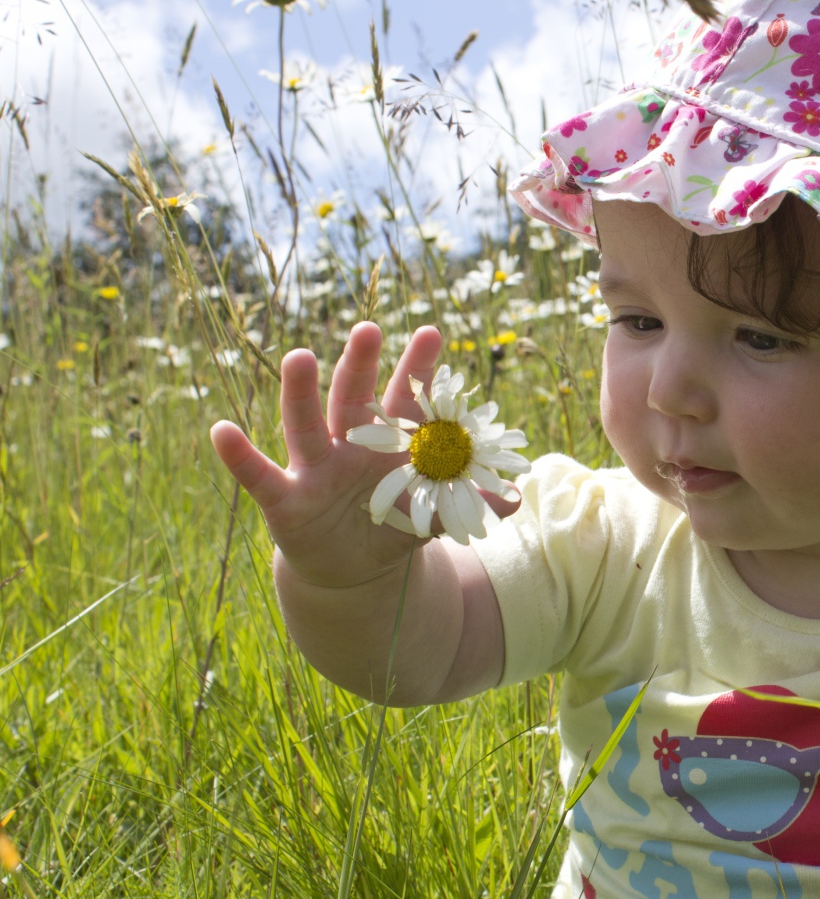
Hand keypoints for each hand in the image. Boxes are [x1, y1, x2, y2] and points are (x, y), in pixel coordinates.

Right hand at [209, 322, 519, 588]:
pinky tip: (221, 430)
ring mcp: (315, 469)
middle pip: (354, 398)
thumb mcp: (432, 517)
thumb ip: (469, 502)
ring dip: (300, 392)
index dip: (418, 369)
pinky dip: (239, 455)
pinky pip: (259, 476)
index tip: (433, 331)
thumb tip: (518, 495)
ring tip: (298, 357)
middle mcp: (349, 445)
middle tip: (369, 328)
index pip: (405, 400)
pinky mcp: (285, 501)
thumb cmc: (393, 525)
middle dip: (360, 365)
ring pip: (306, 424)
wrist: (353, 570)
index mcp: (389, 443)